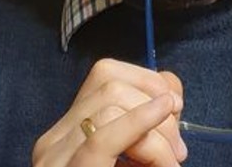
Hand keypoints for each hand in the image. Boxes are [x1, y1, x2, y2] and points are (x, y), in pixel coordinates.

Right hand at [32, 59, 186, 166]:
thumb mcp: (132, 158)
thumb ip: (146, 128)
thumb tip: (169, 97)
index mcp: (67, 132)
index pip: (106, 75)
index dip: (148, 81)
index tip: (174, 112)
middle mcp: (54, 139)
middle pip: (112, 86)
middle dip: (155, 107)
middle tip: (178, 150)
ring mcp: (54, 155)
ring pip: (112, 104)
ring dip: (155, 131)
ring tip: (169, 164)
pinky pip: (103, 134)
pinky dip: (139, 123)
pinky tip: (162, 127)